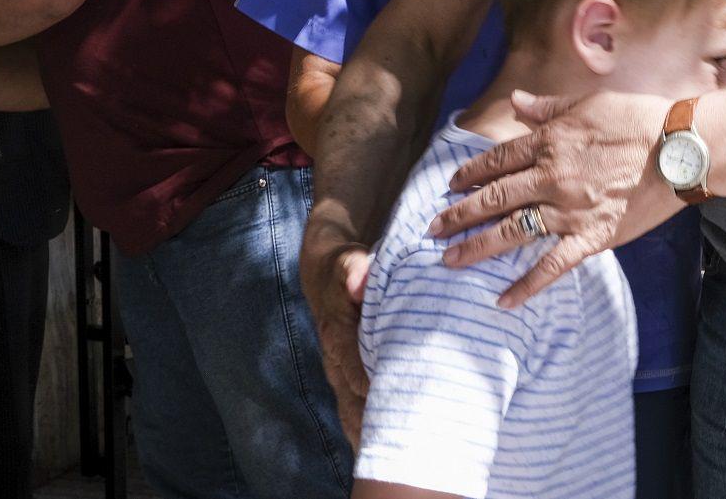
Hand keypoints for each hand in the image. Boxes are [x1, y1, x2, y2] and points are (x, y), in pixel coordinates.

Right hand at [299, 218, 371, 448]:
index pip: (353, 367)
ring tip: (393, 464)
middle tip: (396, 452)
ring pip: (353, 411)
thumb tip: (358, 280)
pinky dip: (369, 430)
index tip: (392, 410)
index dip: (370, 389)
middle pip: (352, 401)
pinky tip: (387, 451)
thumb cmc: (346, 268)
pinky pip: (358, 409)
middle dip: (371, 428)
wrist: (328, 274)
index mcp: (337, 335)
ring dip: (369, 436)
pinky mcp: (350, 378)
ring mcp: (342, 373)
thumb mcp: (349, 262)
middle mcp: (336, 360)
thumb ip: (353, 271)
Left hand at [428, 87, 677, 306]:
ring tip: (448, 260)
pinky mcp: (591, 237)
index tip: (450, 185)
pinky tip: (503, 300)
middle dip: (459, 214)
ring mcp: (569, 211)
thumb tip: (518, 101)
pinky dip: (527, 285)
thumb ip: (549, 107)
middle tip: (432, 229)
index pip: (497, 160)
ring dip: (476, 247)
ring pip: (511, 232)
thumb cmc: (639, 118)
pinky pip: (552, 265)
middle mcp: (551, 178)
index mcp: (550, 142)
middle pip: (494, 198)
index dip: (470, 174)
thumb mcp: (589, 102)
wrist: (681, 148)